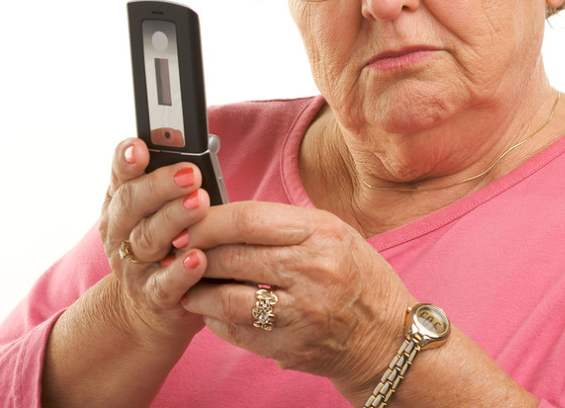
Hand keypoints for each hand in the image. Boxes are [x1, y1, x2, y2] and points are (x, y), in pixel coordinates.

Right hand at [99, 138, 210, 343]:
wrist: (147, 308)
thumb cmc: (166, 244)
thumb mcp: (160, 212)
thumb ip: (173, 185)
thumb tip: (200, 156)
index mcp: (122, 204)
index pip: (120, 176)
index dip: (126, 160)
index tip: (138, 146)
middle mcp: (121, 232)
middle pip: (132, 203)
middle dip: (161, 185)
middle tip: (190, 173)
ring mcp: (133, 266)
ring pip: (147, 239)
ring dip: (175, 219)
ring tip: (199, 203)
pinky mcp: (154, 297)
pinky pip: (165, 283)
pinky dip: (181, 270)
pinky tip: (198, 257)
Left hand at [176, 201, 416, 396]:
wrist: (388, 337)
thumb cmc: (358, 277)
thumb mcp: (334, 234)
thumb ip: (283, 225)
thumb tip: (222, 217)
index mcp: (322, 234)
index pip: (248, 219)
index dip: (208, 220)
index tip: (187, 222)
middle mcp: (313, 271)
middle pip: (232, 256)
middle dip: (195, 252)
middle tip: (177, 251)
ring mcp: (301, 313)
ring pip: (227, 299)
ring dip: (197, 290)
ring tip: (185, 283)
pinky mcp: (290, 346)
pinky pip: (236, 331)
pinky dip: (214, 318)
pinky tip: (210, 309)